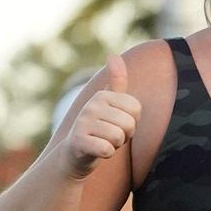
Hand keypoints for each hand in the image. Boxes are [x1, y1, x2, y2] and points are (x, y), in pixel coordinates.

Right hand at [62, 56, 140, 178]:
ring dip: (115, 146)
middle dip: (124, 136)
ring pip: (118, 137)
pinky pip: (107, 150)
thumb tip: (114, 55)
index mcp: (102, 95)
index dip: (132, 122)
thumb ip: (116, 82)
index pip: (136, 109)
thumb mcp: (108, 104)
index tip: (117, 124)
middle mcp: (91, 105)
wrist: (74, 155)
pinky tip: (96, 151)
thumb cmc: (98, 129)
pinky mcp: (78, 142)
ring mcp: (82, 123)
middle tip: (109, 137)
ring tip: (102, 142)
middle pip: (129, 124)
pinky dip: (106, 154)